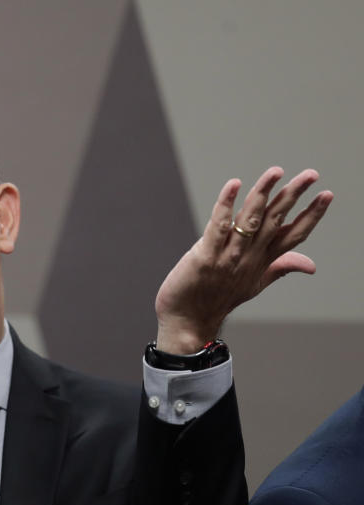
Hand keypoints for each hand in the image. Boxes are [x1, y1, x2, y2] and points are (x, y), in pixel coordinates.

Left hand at [155, 166, 332, 353]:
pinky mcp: (205, 256)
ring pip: (249, 219)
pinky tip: (233, 185)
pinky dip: (225, 205)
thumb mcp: (255, 284)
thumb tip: (311, 265)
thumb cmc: (217, 299)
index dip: (311, 215)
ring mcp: (228, 256)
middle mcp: (249, 257)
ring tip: (276, 173)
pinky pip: (218, 226)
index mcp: (262, 261)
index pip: (293, 235)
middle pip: (275, 221)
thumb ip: (281, 268)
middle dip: (293, 195)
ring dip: (262, 194)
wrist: (188, 321)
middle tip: (312, 174)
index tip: (326, 195)